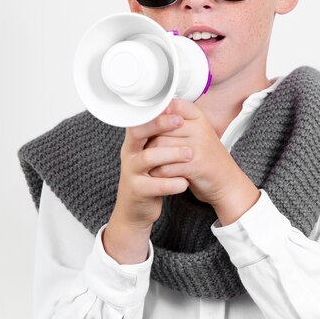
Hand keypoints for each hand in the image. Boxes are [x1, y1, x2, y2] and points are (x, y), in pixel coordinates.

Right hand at [103, 112, 190, 263]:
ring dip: (171, 154)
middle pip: (139, 133)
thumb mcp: (152, 155)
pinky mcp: (137, 191)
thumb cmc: (148, 178)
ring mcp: (131, 172)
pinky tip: (185, 182)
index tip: (175, 108)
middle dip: (159, 125)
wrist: (135, 211)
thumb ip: (160, 137)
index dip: (156, 113)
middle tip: (180, 123)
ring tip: (190, 154)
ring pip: (148, 158)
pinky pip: (155, 185)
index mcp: (134, 143)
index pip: (140, 120)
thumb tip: (176, 110)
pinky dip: (172, 183)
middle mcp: (129, 154)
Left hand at [146, 98, 260, 224]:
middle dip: (148, 141)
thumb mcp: (197, 134)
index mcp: (199, 118)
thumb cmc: (206, 158)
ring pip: (159, 147)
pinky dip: (158, 173)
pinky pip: (165, 166)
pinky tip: (158, 174)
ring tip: (149, 163)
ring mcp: (198, 147)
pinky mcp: (195, 166)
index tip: (150, 130)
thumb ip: (177, 123)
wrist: (227, 182)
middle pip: (159, 129)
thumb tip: (147, 114)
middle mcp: (200, 129)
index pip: (170, 107)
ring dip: (150, 158)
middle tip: (143, 150)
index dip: (156, 118)